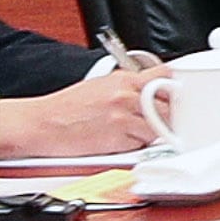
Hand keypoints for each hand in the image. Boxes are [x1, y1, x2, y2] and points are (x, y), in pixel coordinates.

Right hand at [1, 59, 160, 159]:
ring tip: (133, 132)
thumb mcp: (101, 86)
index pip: (167, 74)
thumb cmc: (66, 108)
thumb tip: (155, 93)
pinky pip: (143, 145)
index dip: (176, 87)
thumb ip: (129, 88)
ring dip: (154, 133)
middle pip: (171, 104)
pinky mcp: (119, 137)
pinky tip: (120, 142)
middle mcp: (127, 95)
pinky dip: (137, 147)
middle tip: (161, 120)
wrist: (40, 124)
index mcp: (124, 79)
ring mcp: (124, 116)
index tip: (179, 95)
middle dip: (170, 114)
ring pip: (161, 127)